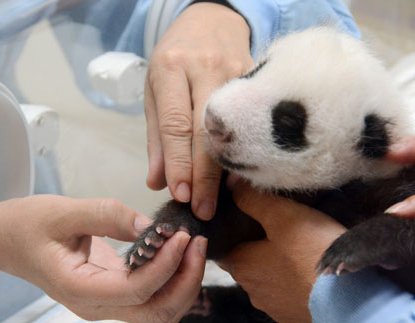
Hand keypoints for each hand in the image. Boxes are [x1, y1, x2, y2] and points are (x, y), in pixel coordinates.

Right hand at [0, 195, 206, 322]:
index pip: (136, 290)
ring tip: (192, 247)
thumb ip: (106, 215)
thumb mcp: (61, 211)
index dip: (165, 266)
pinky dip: (173, 281)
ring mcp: (105, 304)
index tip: (181, 236)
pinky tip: (178, 253)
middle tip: (196, 242)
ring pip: (160, 312)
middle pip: (157, 313)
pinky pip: (152, 299)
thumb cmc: (25, 225)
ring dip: (184, 284)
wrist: (4, 240)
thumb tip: (150, 226)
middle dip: (185, 281)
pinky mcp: (113, 294)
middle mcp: (96, 306)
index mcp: (78, 289)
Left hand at [145, 2, 252, 219]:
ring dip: (227, 170)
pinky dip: (246, 151)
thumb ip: (156, 138)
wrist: (211, 21)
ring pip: (235, 130)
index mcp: (171, 69)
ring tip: (220, 200)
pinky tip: (240, 175)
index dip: (179, 164)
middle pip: (207, 132)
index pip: (175, 125)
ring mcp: (237, 72)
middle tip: (202, 209)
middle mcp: (205, 69)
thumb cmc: (176, 59)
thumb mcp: (154, 91)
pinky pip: (254, 121)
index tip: (180, 196)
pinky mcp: (259, 78)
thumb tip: (158, 183)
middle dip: (204, 177)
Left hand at [218, 181, 345, 322]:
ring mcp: (274, 308)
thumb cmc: (312, 252)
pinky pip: (290, 296)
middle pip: (247, 263)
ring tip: (299, 249)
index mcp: (241, 265)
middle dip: (258, 248)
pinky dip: (296, 284)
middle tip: (278, 229)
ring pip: (269, 280)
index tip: (249, 218)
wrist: (351, 298)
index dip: (235, 231)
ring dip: (278, 267)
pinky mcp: (296, 318)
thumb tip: (231, 186)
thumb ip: (254, 200)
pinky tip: (311, 271)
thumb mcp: (284, 216)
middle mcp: (251, 290)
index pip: (225, 246)